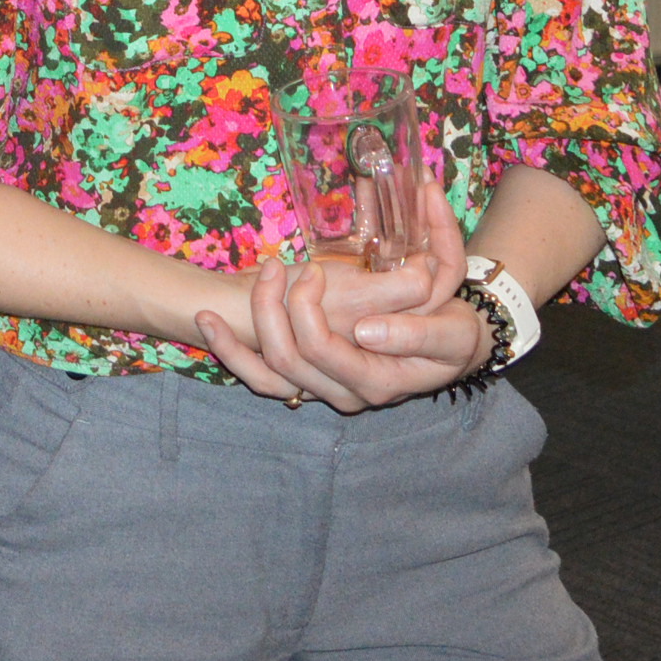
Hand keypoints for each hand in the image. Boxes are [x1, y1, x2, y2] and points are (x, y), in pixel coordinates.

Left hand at [188, 179, 486, 411]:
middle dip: (272, 308)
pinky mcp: (308, 381)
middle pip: (288, 360)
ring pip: (267, 375)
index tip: (313, 270)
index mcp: (376, 382)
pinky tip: (207, 324)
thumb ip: (413, 332)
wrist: (451, 350)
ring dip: (236, 338)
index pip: (323, 350)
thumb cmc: (452, 336)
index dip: (307, 310)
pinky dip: (231, 354)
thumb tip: (365, 331)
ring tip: (218, 299)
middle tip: (277, 266)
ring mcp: (323, 391)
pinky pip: (262, 378)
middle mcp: (345, 395)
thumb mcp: (449, 331)